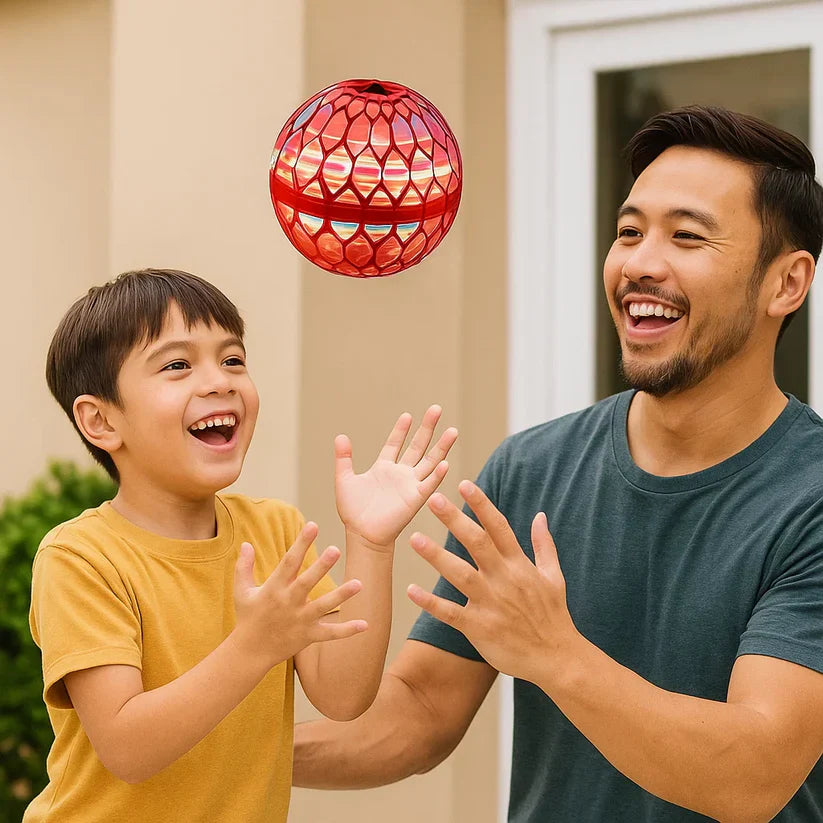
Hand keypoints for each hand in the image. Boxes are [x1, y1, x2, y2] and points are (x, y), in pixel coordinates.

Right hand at [231, 523, 366, 669]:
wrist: (249, 652)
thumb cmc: (248, 617)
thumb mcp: (241, 591)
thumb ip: (244, 567)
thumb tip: (246, 544)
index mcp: (274, 588)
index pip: (289, 562)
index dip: (301, 543)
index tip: (313, 525)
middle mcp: (288, 603)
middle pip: (307, 582)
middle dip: (321, 567)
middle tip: (336, 550)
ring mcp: (300, 620)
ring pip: (323, 607)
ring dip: (341, 595)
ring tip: (359, 583)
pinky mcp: (308, 636)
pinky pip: (330, 634)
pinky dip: (347, 630)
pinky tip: (365, 624)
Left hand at [334, 405, 457, 549]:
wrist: (361, 535)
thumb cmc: (353, 512)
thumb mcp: (345, 480)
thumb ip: (344, 458)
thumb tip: (340, 436)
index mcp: (384, 468)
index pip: (395, 443)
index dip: (401, 430)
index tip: (408, 415)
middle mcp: (400, 474)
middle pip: (418, 446)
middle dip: (427, 428)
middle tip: (436, 409)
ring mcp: (410, 485)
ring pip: (430, 461)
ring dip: (441, 447)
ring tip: (453, 431)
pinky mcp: (415, 499)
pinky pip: (429, 484)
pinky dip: (438, 474)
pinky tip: (445, 462)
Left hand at [406, 480, 578, 684]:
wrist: (558, 659)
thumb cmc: (554, 616)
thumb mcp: (554, 576)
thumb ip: (544, 544)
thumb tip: (540, 515)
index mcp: (519, 565)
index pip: (499, 527)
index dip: (481, 505)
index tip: (464, 484)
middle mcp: (503, 579)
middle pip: (476, 543)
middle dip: (454, 520)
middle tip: (432, 499)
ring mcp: (491, 603)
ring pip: (459, 575)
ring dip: (436, 557)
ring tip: (415, 538)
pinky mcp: (480, 628)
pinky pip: (450, 613)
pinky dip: (431, 603)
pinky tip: (411, 591)